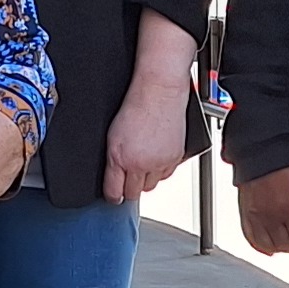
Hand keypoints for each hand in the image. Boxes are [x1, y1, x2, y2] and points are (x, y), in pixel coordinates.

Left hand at [102, 68, 191, 204]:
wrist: (159, 92)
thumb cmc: (136, 106)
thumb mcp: (113, 135)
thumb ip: (113, 160)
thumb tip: (114, 180)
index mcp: (120, 158)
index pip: (114, 192)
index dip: (113, 196)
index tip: (114, 196)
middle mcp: (140, 163)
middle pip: (134, 193)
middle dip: (130, 188)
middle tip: (129, 177)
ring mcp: (159, 162)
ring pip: (151, 186)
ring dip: (146, 179)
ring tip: (144, 162)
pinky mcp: (175, 158)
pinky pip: (167, 175)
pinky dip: (161, 170)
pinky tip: (157, 156)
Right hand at [237, 164, 288, 255]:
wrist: (265, 151)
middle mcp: (272, 217)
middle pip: (287, 247)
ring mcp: (257, 217)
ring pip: (270, 247)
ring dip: (282, 247)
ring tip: (288, 240)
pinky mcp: (246, 215)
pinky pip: (252, 239)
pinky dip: (262, 246)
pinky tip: (270, 245)